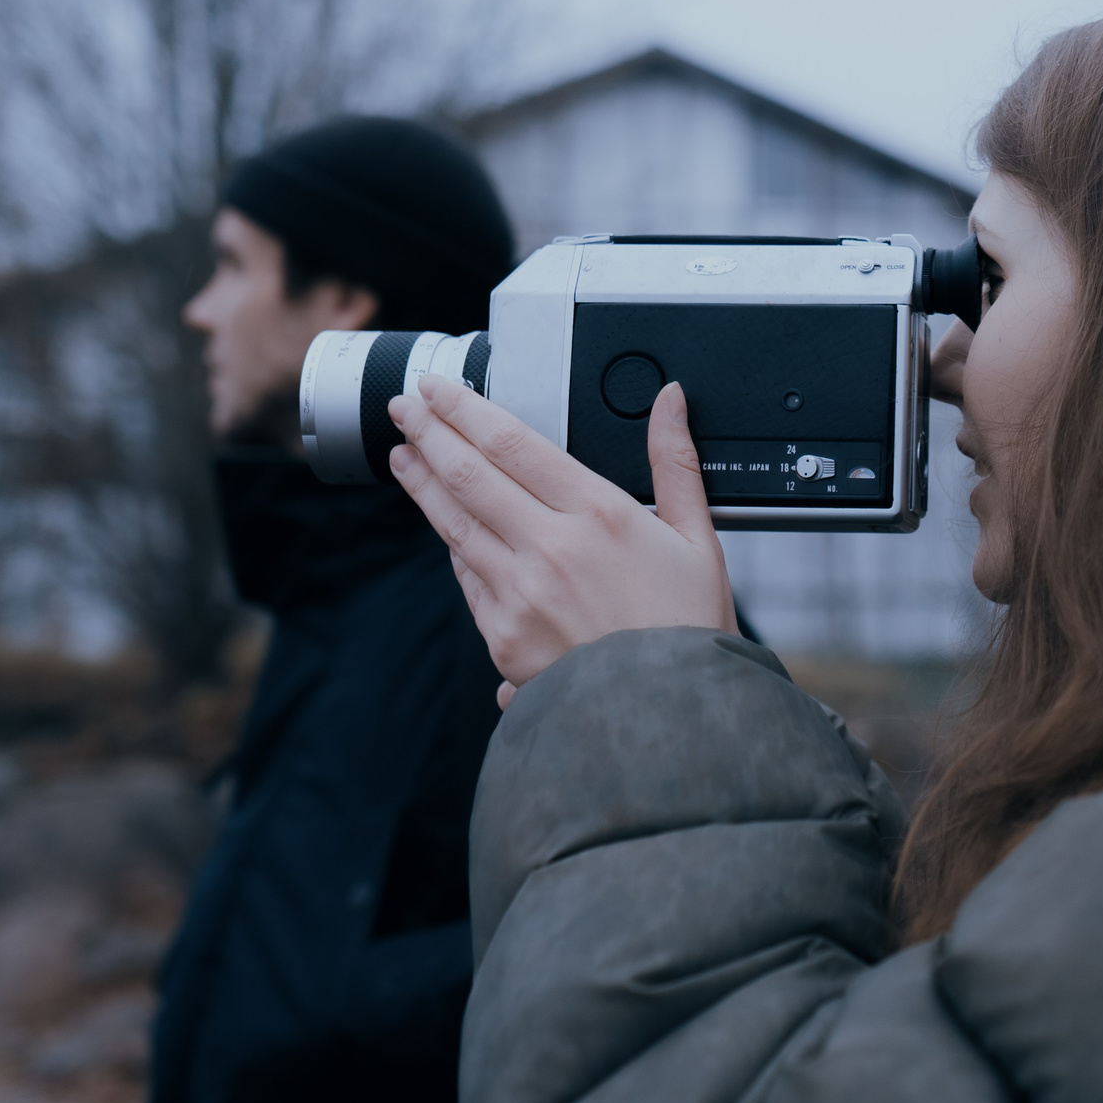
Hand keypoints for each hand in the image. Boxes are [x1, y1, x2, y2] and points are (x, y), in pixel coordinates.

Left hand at [386, 374, 737, 705]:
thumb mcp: (698, 538)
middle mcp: (550, 548)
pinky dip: (453, 544)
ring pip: (454, 523)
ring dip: (423, 483)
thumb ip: (675, 462)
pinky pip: (467, 577)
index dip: (465, 409)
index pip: (512, 443)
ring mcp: (519, 593)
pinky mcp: (502, 634)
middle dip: (429, 433)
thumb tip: (670, 401)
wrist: (666, 714)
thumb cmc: (689, 629)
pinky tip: (444, 526)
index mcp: (599, 515)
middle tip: (406, 405)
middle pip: (469, 474)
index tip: (439, 389)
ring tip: (404, 455)